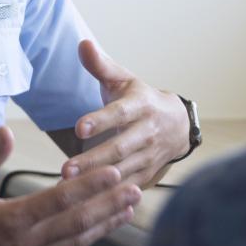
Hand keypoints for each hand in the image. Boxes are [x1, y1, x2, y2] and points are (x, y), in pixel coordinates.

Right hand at [0, 126, 141, 245]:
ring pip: (77, 241)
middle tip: (137, 188)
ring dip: (105, 224)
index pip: (60, 201)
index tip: (114, 172)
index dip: (90, 186)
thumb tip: (5, 129)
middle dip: (110, 204)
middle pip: (78, 222)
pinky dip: (86, 242)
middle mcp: (25, 243)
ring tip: (129, 208)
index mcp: (10, 221)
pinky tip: (100, 231)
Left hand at [61, 40, 189, 187]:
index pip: (119, 113)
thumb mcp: (123, 80)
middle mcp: (148, 132)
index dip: (101, 120)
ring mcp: (150, 156)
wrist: (179, 125)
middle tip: (66, 169)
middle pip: (120, 148)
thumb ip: (100, 66)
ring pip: (123, 171)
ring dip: (97, 181)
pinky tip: (84, 202)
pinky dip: (108, 196)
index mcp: (141, 105)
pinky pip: (126, 188)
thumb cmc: (141, 99)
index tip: (80, 128)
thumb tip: (82, 43)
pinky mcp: (148, 175)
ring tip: (69, 187)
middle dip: (93, 160)